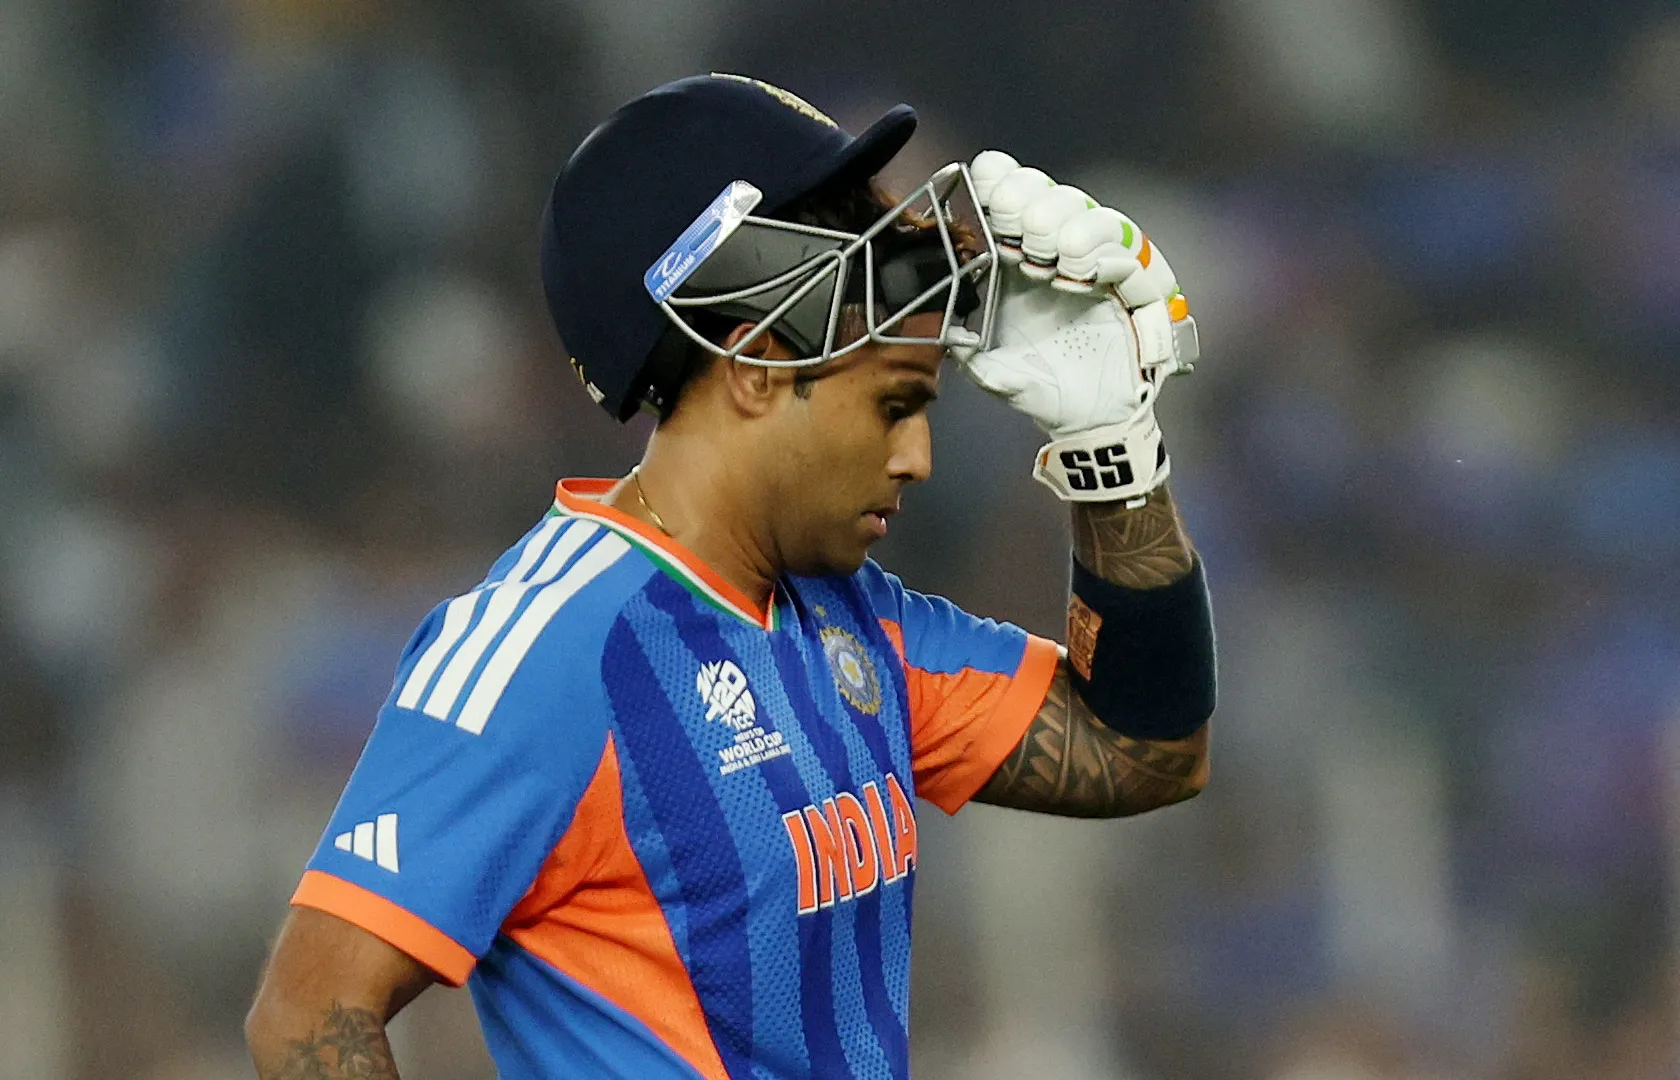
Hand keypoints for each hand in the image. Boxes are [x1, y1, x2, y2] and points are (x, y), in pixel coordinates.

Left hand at [955, 151, 1198, 503]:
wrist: (1087, 423)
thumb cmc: (1042, 390)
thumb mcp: (993, 371)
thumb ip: (965, 351)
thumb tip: (941, 333)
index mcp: (1017, 262)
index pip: (1012, 197)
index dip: (1000, 179)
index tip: (984, 183)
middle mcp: (1057, 257)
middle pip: (1050, 194)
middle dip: (1029, 201)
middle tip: (1018, 234)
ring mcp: (1096, 269)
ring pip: (1093, 214)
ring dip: (1068, 226)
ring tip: (1052, 260)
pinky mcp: (1131, 291)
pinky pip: (1127, 256)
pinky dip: (1103, 257)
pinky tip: (1079, 274)